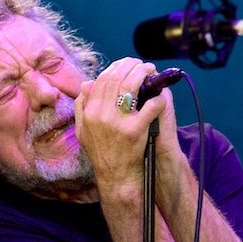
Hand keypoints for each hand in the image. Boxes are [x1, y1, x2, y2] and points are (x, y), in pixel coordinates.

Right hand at [75, 58, 164, 188]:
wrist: (115, 177)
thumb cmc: (101, 153)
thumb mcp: (83, 130)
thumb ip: (82, 106)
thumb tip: (87, 84)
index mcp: (90, 112)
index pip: (102, 80)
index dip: (116, 67)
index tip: (126, 64)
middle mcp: (101, 115)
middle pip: (117, 79)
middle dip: (132, 66)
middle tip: (142, 64)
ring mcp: (118, 123)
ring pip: (131, 87)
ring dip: (143, 75)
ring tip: (151, 72)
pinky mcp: (135, 132)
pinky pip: (149, 107)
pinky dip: (157, 99)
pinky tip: (160, 97)